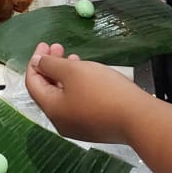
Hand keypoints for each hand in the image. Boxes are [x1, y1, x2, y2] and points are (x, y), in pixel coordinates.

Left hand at [26, 43, 145, 143]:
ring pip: (63, 96)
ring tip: (74, 57)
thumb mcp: (73, 71)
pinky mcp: (94, 127)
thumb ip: (50, 65)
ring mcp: (78, 127)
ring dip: (64, 75)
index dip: (35, 62)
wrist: (138, 118)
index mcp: (52, 109)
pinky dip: (76, 86)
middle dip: (51, 66)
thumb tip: (36, 63)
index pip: (33, 84)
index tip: (44, 45)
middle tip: (58, 46)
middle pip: (48, 90)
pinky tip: (87, 75)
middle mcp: (61, 122)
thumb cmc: (102, 90)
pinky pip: (77, 103)